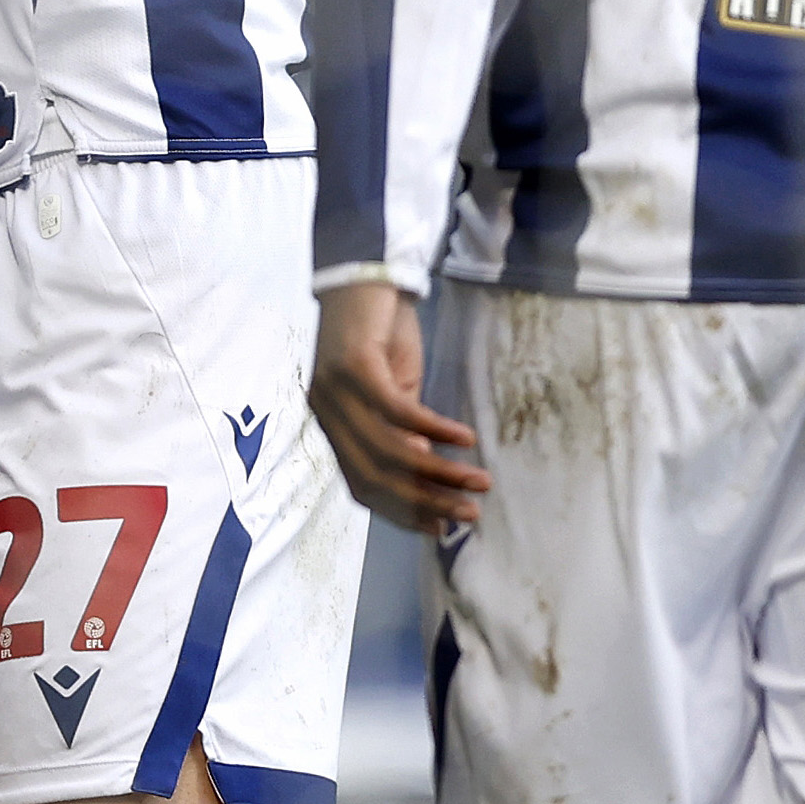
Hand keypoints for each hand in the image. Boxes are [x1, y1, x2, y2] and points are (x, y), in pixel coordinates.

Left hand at [309, 281, 488, 532]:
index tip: (442, 528)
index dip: (402, 513)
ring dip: (438, 472)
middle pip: (374, 476)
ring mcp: (336, 391)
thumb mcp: (390, 389)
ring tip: (478, 481)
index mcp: (331, 426)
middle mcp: (326, 414)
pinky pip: (398, 410)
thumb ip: (399, 433)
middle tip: (469, 513)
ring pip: (389, 449)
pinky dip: (434, 429)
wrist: (362, 275)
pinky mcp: (354, 366)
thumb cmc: (378, 334)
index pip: (362, 487)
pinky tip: (465, 439)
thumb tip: (424, 478)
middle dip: (425, 501)